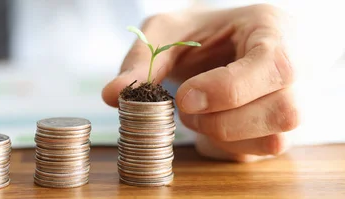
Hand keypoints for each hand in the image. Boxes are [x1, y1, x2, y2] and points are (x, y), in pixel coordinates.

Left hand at [102, 4, 298, 161]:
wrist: (231, 39)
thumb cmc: (203, 31)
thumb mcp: (169, 30)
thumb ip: (142, 58)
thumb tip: (113, 95)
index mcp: (274, 32)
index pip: (273, 68)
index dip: (226, 90)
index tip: (184, 97)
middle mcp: (297, 70)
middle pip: (282, 112)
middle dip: (221, 120)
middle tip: (186, 107)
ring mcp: (294, 103)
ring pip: (275, 139)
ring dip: (224, 137)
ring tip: (198, 116)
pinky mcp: (280, 130)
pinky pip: (260, 153)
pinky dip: (226, 147)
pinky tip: (209, 124)